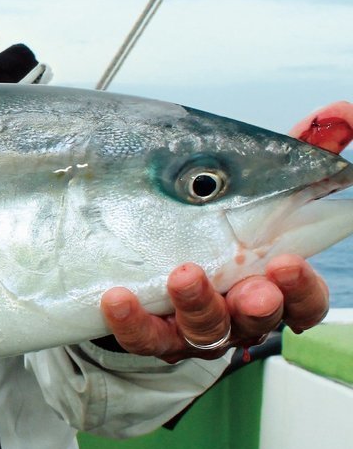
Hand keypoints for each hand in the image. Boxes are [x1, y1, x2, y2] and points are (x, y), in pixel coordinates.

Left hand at [98, 99, 349, 361]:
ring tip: (184, 274)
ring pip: (204, 331)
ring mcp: (193, 327)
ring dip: (197, 304)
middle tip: (252, 290)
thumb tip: (342, 112)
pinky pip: (142, 336)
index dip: (300, 289)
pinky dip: (132, 320)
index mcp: (270, 284)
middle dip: (258, 305)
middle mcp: (237, 313)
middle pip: (257, 320)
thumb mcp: (257, 187)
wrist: (143, 258)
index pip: (303, 301)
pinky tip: (117, 297)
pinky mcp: (149, 332)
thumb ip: (299, 155)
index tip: (286, 264)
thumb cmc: (213, 221)